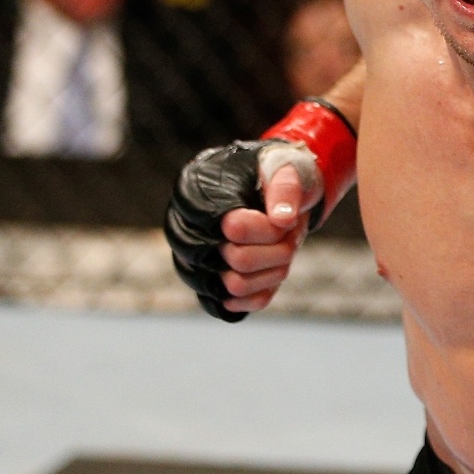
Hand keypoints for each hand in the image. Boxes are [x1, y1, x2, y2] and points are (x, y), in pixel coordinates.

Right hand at [164, 99, 354, 321]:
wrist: (265, 189)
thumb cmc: (271, 174)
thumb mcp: (283, 167)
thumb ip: (285, 189)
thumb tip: (282, 220)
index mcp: (196, 195)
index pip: (234, 228)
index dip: (268, 228)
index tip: (284, 217)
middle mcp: (183, 231)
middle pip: (238, 260)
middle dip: (278, 249)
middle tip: (290, 232)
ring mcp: (191, 262)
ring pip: (236, 287)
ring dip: (273, 271)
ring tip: (283, 248)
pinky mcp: (205, 286)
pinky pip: (231, 306)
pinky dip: (260, 292)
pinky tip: (271, 270)